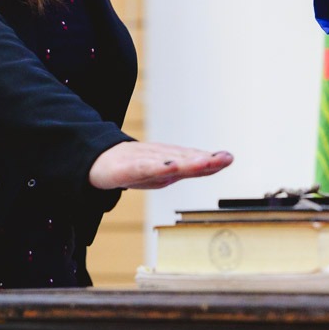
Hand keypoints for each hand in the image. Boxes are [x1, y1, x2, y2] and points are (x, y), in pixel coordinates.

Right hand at [87, 141, 233, 189]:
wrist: (100, 161)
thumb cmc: (134, 166)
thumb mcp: (163, 171)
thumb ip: (185, 167)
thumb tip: (212, 163)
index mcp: (171, 163)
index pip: (194, 162)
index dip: (212, 161)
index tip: (228, 157)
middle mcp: (161, 160)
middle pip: (185, 161)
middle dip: (206, 161)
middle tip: (225, 158)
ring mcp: (145, 162)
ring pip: (168, 162)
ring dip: (187, 163)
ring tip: (204, 162)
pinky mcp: (127, 169)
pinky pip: (144, 169)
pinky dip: (157, 167)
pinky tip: (169, 167)